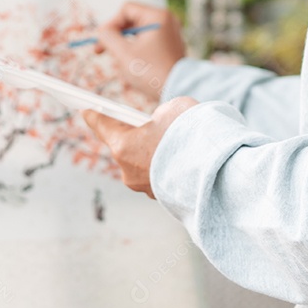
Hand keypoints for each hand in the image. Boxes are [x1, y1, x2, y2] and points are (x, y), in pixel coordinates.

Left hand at [81, 96, 199, 197]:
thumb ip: (159, 117)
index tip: (87, 110)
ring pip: (143, 162)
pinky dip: (166, 166)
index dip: (95, 115)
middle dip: (135, 135)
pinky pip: (158, 175)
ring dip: (153, 153)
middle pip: (125, 146)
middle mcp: (128, 171)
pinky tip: (181, 158)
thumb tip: (158, 128)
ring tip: (173, 142)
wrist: (220, 173)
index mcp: (124, 146)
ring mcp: (143, 187)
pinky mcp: (161, 197)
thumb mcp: (173, 110)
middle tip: (147, 123)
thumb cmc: (194, 135)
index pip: (103, 126)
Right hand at [93, 1, 185, 101]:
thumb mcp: (124, 53)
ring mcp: (168, 35)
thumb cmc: (153, 73)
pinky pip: (146, 45)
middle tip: (101, 51)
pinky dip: (135, 55)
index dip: (110, 23)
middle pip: (131, 22)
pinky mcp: (168, 48)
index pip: (126, 10)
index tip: (101, 40)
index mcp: (158, 17)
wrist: (177, 92)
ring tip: (124, 67)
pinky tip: (133, 71)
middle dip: (116, 38)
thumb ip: (108, 37)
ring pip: (136, 36)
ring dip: (125, 49)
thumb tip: (101, 31)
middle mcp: (166, 22)